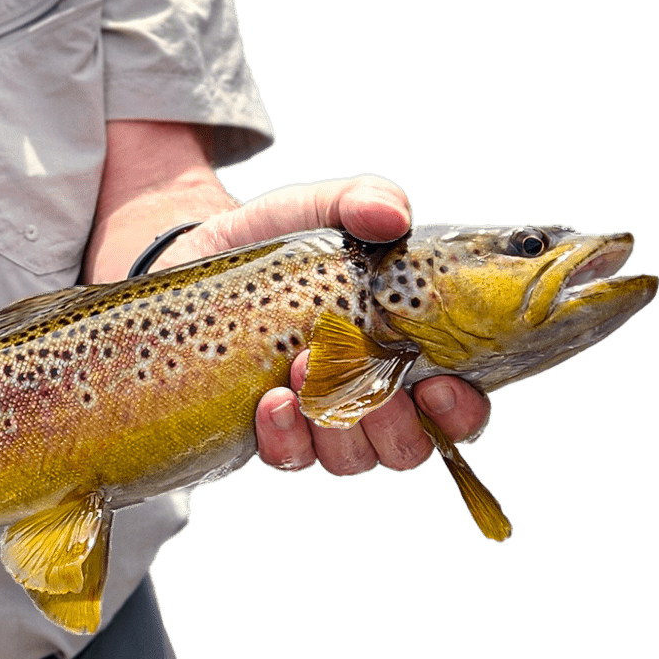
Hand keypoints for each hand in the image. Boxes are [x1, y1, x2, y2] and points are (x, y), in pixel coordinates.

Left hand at [162, 173, 491, 478]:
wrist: (198, 252)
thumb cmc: (281, 235)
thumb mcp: (320, 208)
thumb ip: (361, 200)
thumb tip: (392, 216)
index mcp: (405, 351)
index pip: (459, 408)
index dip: (460, 411)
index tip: (439, 386)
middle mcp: (370, 398)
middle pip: (407, 447)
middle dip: (391, 420)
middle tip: (363, 371)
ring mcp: (320, 422)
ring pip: (351, 458)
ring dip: (334, 421)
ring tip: (300, 365)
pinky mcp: (269, 432)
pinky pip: (289, 457)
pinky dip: (286, 436)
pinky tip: (271, 402)